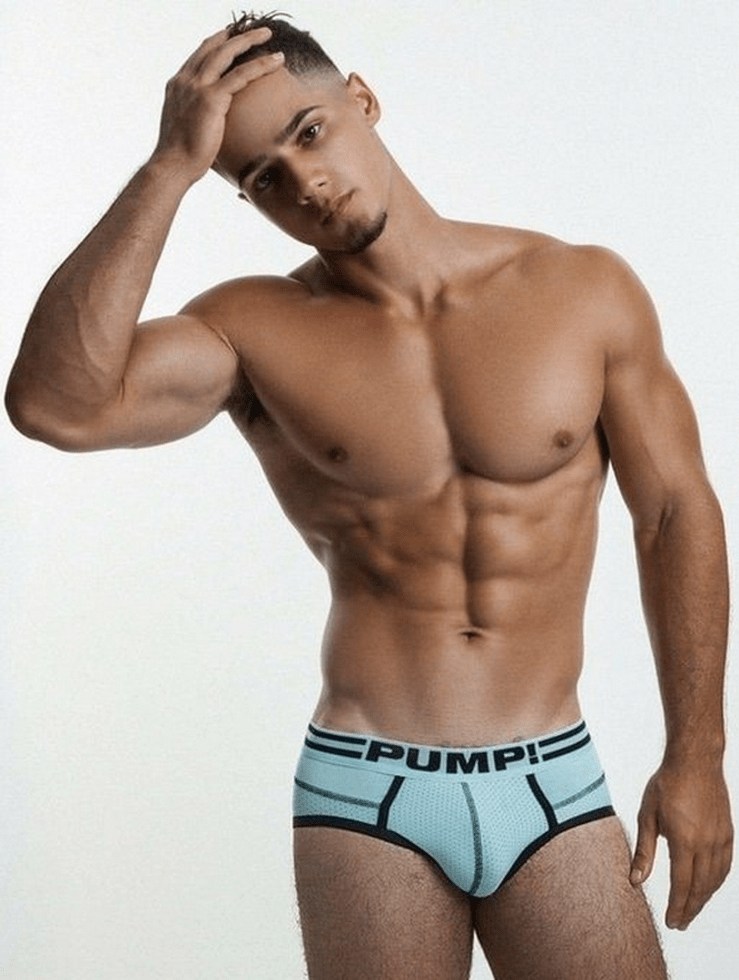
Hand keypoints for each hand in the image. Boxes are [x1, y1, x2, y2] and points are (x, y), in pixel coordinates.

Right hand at [152, 26, 283, 182]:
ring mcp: (197, 87)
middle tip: (254, 30)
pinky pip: (241, 75)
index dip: (216, 43)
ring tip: (267, 35)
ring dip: (249, 40)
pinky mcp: (211, 99)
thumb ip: (198, 117)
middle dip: (234, 35)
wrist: (173, 166)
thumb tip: (211, 127)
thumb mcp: (187, 128)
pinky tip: (276, 61)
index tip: (231, 37)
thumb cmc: (181, 157)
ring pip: (227, 53)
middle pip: (212, 46)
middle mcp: (185, 80)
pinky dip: (260, 65)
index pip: (199, 56)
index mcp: (178, 85)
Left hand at [630, 761, 732, 928]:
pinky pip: (725, 866)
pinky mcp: (728, 833)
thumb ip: (644, 851)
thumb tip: (635, 881)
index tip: (672, 922)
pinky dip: (717, 882)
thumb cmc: (666, 785)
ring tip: (691, 910)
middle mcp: (706, 844)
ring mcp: (721, 839)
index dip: (677, 906)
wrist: (695, 761)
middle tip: (680, 924)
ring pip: (715, 880)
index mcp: (685, 841)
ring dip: (704, 898)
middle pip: (700, 888)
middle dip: (690, 909)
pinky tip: (708, 888)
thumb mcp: (647, 815)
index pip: (682, 884)